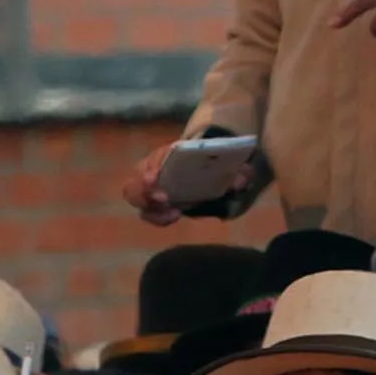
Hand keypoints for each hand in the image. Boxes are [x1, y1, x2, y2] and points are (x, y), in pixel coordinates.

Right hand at [122, 140, 254, 224]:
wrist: (203, 168)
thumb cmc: (208, 162)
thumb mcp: (223, 163)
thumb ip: (234, 170)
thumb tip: (241, 180)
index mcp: (165, 156)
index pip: (152, 160)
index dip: (150, 169)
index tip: (155, 177)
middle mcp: (151, 172)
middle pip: (133, 184)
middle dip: (143, 193)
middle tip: (164, 198)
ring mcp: (150, 191)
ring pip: (136, 200)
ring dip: (151, 209)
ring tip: (172, 214)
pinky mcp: (154, 206)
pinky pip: (148, 214)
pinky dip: (158, 218)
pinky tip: (174, 217)